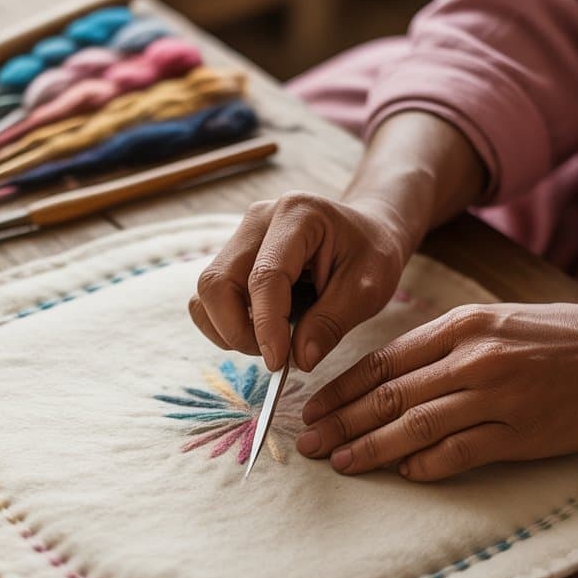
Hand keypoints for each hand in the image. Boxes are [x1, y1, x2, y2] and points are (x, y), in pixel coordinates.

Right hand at [189, 192, 415, 372]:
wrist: (364, 232)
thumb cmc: (370, 255)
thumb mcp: (368, 289)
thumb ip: (332, 322)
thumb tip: (299, 359)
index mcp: (298, 215)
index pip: (265, 276)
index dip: (267, 325)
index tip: (278, 363)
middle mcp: (258, 220)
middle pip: (218, 282)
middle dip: (237, 330)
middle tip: (273, 355)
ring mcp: (239, 236)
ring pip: (206, 292)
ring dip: (227, 329)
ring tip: (267, 343)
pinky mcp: (231, 256)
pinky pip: (209, 297)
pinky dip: (223, 323)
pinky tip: (257, 331)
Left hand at [297, 302, 577, 479]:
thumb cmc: (554, 339)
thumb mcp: (493, 321)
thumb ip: (439, 346)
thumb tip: (382, 379)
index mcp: (460, 326)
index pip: (383, 361)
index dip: (342, 389)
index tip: (313, 409)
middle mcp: (474, 358)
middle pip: (390, 395)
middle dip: (342, 422)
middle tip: (310, 444)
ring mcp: (497, 395)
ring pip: (416, 426)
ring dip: (372, 448)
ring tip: (340, 463)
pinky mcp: (521, 431)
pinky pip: (460, 452)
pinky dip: (426, 465)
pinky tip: (402, 473)